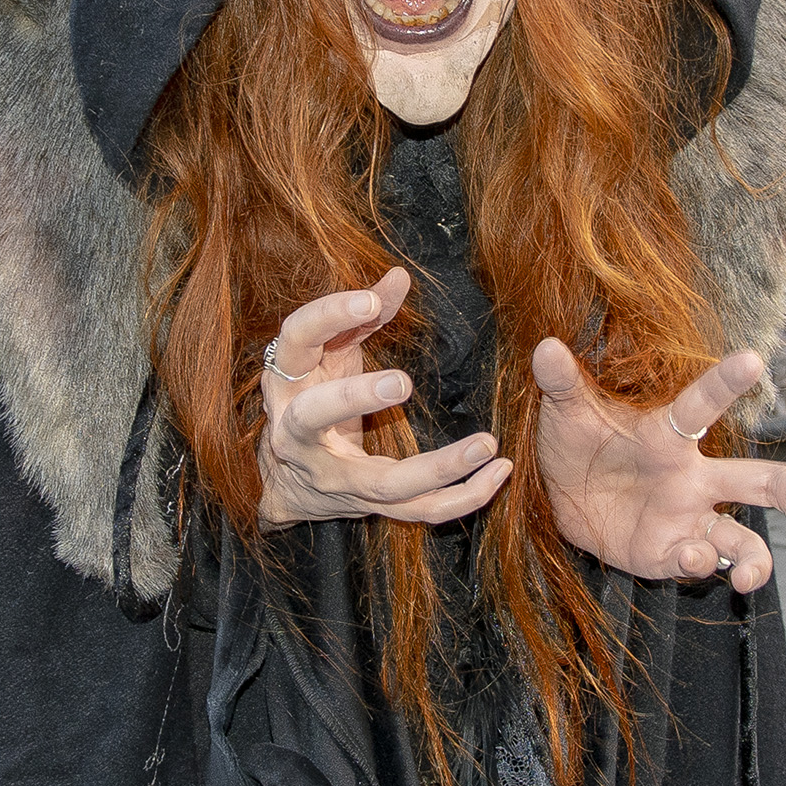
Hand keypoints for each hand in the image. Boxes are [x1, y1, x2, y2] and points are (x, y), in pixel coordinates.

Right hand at [257, 267, 511, 527]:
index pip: (297, 338)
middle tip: (402, 382)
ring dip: (437, 468)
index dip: (328, 316)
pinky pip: (417, 510)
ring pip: (381, 482)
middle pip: (313, 418)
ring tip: (486, 444)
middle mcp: (296, 434)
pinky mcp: (366, 505)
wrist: (286, 480)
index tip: (369, 302)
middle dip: (354, 399)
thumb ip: (361, 315)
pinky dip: (461, 497)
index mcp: (287, 381)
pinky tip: (499, 473)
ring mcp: (331, 477)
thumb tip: (399, 275)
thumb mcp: (327, 352)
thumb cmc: (312, 395)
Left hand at [531, 339, 785, 593]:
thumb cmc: (576, 444)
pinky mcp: (671, 552)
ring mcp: (687, 518)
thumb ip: (561, 383)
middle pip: (761, 483)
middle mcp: (692, 478)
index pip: (702, 406)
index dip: (726, 383)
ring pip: (743, 541)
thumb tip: (545, 347)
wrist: (556, 497)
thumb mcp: (564, 413)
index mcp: (668, 437)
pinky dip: (698, 563)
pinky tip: (689, 556)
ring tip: (748, 573)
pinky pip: (698, 561)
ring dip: (754, 560)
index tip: (753, 359)